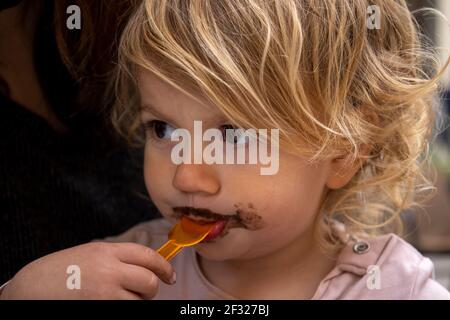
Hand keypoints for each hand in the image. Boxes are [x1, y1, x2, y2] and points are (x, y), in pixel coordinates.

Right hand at [0, 242, 174, 299]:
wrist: (30, 289)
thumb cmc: (60, 271)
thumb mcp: (90, 254)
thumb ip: (116, 258)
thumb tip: (145, 267)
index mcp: (107, 251)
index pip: (147, 255)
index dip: (164, 267)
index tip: (169, 276)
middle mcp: (109, 270)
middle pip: (149, 281)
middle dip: (152, 289)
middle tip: (144, 294)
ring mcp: (104, 293)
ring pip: (139, 302)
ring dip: (136, 303)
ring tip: (121, 300)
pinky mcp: (100, 309)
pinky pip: (125, 310)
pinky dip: (125, 309)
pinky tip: (111, 305)